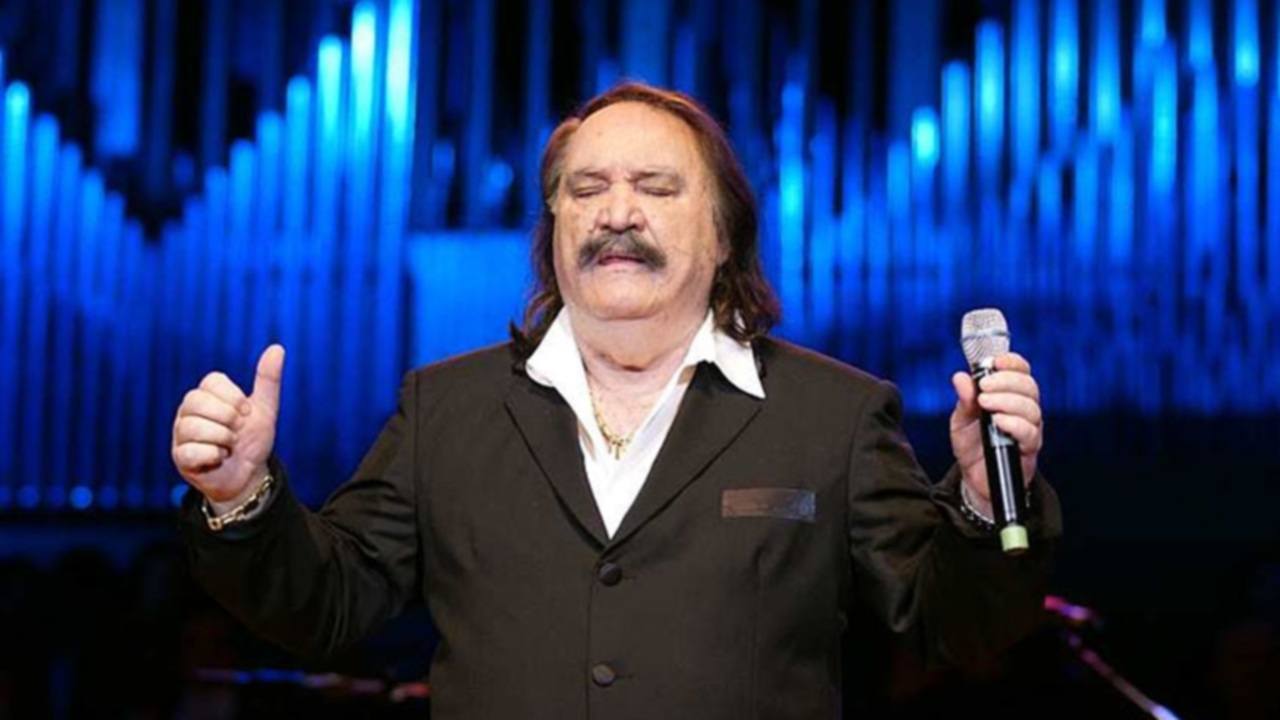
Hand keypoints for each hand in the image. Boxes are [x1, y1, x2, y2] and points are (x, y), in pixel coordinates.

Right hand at [171, 345, 284, 509]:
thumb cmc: (253, 440)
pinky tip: (219, 459)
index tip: (246, 412)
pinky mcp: (180, 457)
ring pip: (192, 426)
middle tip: (237, 431)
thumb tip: (277, 348)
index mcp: (207, 396)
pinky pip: (190, 451)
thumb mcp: (264, 409)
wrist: (250, 476)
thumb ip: (268, 380)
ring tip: (229, 446)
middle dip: (228, 418)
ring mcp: (181, 434)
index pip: (211, 381)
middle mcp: (189, 411)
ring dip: (222, 439)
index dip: (233, 397)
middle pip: (197, 400)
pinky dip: (213, 456)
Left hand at [948, 352, 1042, 514]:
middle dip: (1006, 381)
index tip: (995, 362)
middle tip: (984, 387)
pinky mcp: (1029, 449)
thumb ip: (964, 400)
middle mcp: (1024, 410)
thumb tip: (960, 377)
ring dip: (1008, 401)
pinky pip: (1030, 433)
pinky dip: (1014, 424)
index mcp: (1010, 396)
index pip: (1021, 372)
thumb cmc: (971, 445)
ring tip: (985, 403)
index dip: (1012, 363)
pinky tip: (998, 421)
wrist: (974, 478)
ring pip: (1032, 408)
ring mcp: (1030, 429)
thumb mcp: (961, 420)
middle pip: (1029, 387)